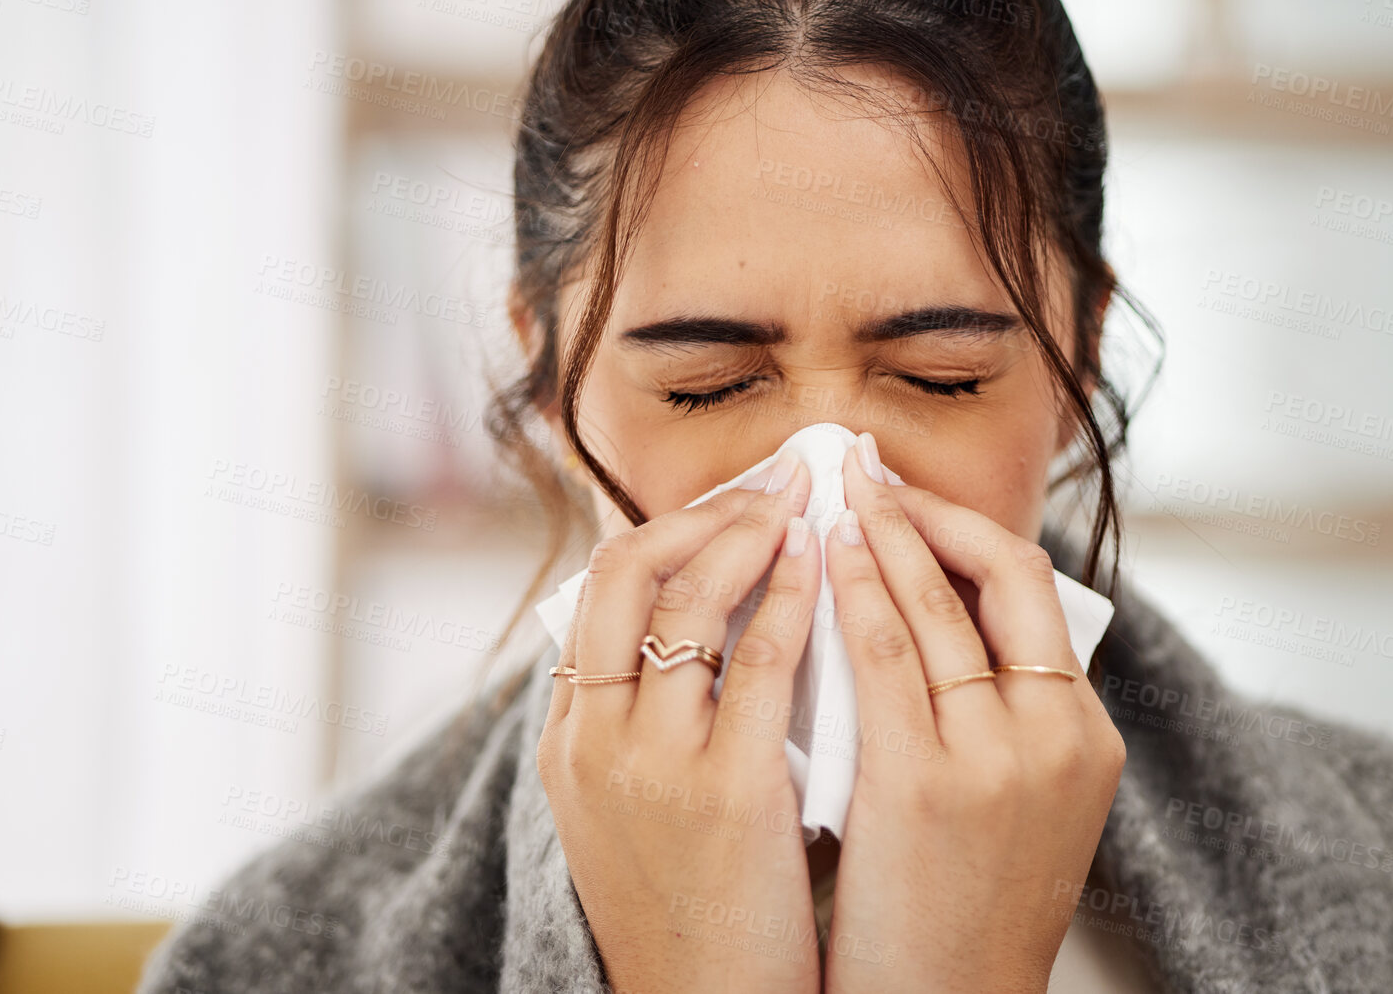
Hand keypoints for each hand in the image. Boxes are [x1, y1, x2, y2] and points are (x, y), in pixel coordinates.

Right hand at [537, 447, 823, 993]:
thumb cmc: (694, 914)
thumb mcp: (638, 813)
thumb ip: (659, 723)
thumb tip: (718, 629)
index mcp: (567, 741)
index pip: (599, 594)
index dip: (668, 530)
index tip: (728, 501)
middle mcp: (592, 740)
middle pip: (626, 571)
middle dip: (704, 509)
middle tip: (771, 479)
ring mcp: (650, 764)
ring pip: (688, 599)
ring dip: (751, 532)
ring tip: (803, 500)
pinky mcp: (721, 792)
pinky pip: (759, 661)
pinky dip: (790, 595)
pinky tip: (824, 563)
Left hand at [820, 434, 1124, 993]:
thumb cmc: (962, 910)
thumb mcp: (1015, 805)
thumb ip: (993, 713)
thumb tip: (935, 616)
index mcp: (1085, 736)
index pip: (1037, 590)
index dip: (968, 527)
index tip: (911, 497)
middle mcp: (1059, 736)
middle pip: (1003, 575)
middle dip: (927, 510)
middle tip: (867, 470)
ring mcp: (1000, 760)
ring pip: (940, 605)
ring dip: (885, 534)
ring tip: (838, 496)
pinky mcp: (929, 785)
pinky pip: (887, 657)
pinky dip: (856, 594)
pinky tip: (824, 560)